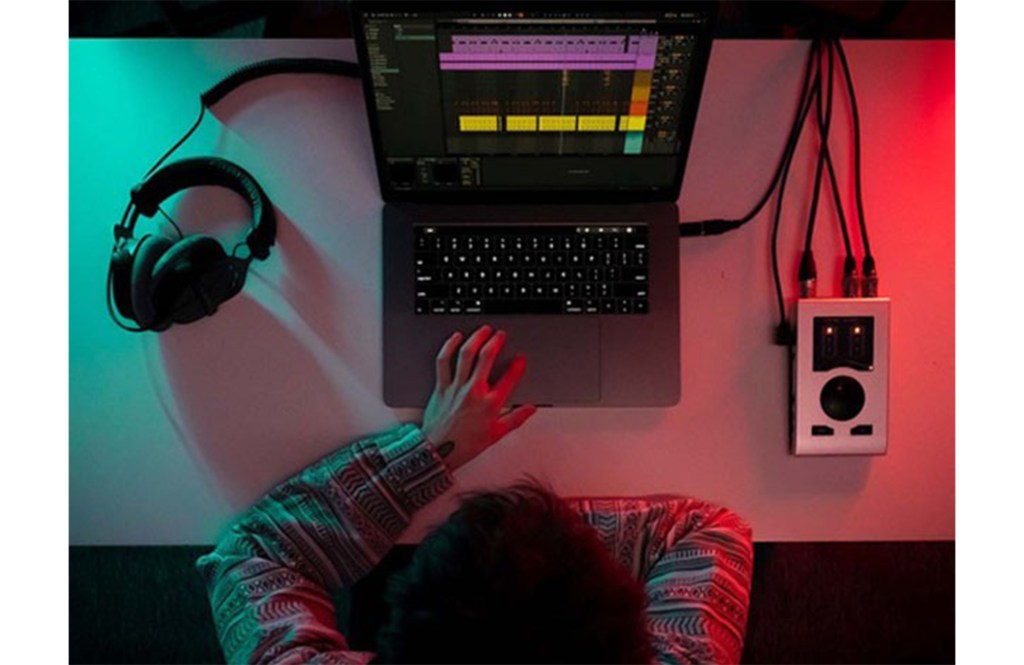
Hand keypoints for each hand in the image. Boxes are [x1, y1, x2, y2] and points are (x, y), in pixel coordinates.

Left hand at [420, 325, 536, 470]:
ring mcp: (456, 387)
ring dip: (476, 338)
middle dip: (496, 342)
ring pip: (466, 355)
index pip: (509, 379)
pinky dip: (449, 347)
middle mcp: (473, 392)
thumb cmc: (465, 445)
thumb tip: (530, 409)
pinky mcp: (441, 387)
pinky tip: (455, 338)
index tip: (521, 358)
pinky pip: (444, 362)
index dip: (518, 365)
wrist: (438, 451)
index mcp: (490, 404)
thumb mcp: (496, 435)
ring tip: (483, 330)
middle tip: (500, 335)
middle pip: (486, 358)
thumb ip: (515, 419)